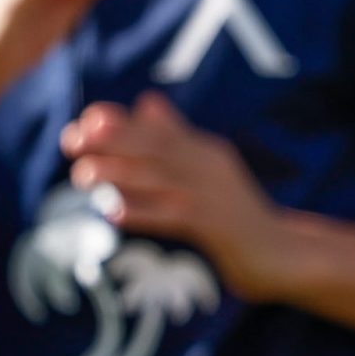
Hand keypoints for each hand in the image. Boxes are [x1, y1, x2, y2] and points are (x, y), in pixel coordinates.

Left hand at [61, 92, 288, 303]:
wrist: (283, 254)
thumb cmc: (239, 216)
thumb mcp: (209, 171)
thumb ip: (178, 139)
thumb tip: (147, 100)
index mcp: (206, 151)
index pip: (158, 130)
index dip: (121, 123)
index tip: (84, 123)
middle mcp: (209, 167)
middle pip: (156, 148)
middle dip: (112, 141)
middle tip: (71, 140)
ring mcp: (214, 196)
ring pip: (161, 180)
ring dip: (120, 175)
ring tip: (82, 175)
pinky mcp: (217, 228)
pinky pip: (174, 218)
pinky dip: (144, 213)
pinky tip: (115, 213)